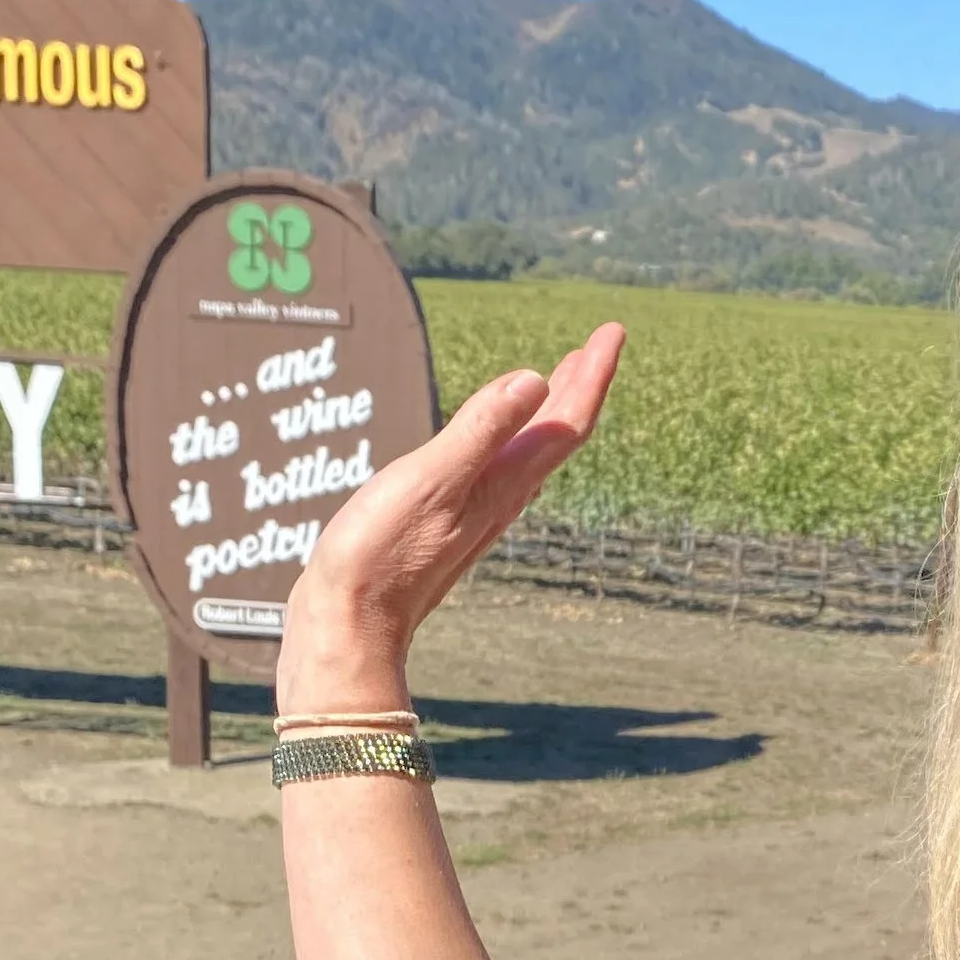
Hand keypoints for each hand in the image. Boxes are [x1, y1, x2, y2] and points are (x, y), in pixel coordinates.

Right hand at [276, 325, 625, 710]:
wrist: (347, 628)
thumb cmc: (380, 556)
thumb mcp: (430, 480)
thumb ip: (479, 431)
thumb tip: (535, 381)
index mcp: (503, 484)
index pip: (566, 422)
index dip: (592, 374)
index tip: (611, 331)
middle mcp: (499, 500)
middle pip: (554, 436)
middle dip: (577, 386)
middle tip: (596, 345)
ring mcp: (474, 515)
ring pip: (529, 454)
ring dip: (548, 413)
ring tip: (558, 381)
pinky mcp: (445, 526)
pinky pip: (496, 472)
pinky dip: (509, 440)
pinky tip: (496, 444)